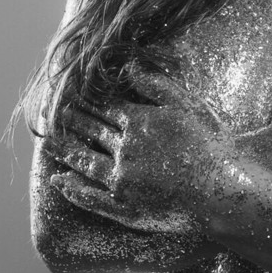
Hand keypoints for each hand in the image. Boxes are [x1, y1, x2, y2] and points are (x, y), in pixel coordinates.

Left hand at [44, 62, 232, 233]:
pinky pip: (91, 197)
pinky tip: (59, 181)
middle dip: (69, 122)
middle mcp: (123, 150)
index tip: (68, 95)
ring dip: (64, 151)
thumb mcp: (186, 104)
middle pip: (90, 132)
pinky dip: (72, 189)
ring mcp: (121, 181)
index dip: (84, 101)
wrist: (223, 187)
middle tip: (49, 116)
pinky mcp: (125, 207)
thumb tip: (128, 65)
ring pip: (84, 162)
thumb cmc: (211, 143)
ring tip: (48, 143)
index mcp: (138, 123)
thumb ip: (155, 84)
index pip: (103, 108)